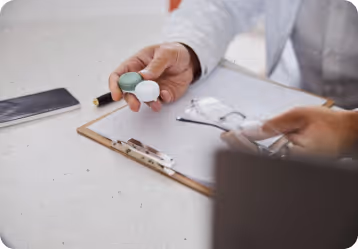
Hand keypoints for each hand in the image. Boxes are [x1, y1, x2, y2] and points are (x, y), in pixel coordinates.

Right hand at [109, 42, 199, 111]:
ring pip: (143, 99)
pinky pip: (158, 101)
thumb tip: (143, 76)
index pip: (119, 75)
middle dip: (130, 100)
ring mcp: (151, 88)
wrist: (190, 61)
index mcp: (136, 64)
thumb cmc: (174, 52)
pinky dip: (161, 101)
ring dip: (147, 103)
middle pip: (128, 91)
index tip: (117, 95)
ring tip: (156, 103)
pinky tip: (166, 95)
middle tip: (135, 106)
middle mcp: (141, 78)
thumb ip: (155, 64)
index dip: (115, 85)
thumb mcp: (166, 53)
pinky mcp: (162, 95)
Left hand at [222, 107, 357, 156]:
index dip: (241, 145)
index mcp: (295, 156)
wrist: (348, 132)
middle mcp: (293, 165)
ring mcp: (293, 166)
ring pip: (263, 161)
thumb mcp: (298, 117)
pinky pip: (271, 158)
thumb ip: (273, 125)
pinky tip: (248, 143)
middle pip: (258, 160)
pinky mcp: (294, 163)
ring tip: (232, 139)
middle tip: (226, 137)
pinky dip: (256, 150)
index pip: (259, 154)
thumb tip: (251, 131)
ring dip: (246, 150)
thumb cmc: (329, 124)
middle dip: (239, 148)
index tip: (229, 136)